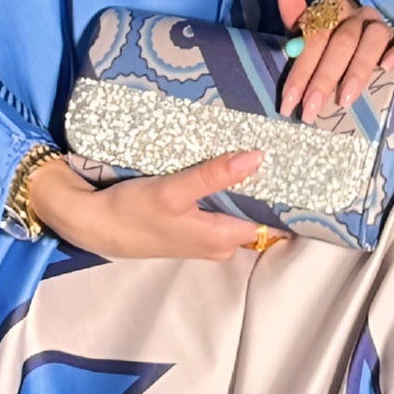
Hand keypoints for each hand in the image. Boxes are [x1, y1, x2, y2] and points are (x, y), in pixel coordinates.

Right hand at [25, 147, 265, 263]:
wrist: (95, 226)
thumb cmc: (133, 212)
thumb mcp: (173, 191)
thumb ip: (214, 176)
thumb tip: (257, 157)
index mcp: (222, 238)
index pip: (270, 221)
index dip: (285, 197)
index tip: (298, 170)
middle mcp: (219, 243)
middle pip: (256, 214)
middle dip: (266, 187)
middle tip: (280, 150)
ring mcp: (204, 237)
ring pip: (236, 209)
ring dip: (244, 186)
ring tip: (257, 151)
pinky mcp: (190, 227)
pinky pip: (220, 207)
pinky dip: (225, 189)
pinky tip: (225, 167)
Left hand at [274, 0, 393, 121]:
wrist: (371, 41)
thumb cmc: (334, 43)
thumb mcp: (312, 33)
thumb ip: (296, 16)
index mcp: (333, 11)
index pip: (315, 37)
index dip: (301, 70)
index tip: (289, 101)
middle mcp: (358, 15)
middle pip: (342, 42)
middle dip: (324, 78)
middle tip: (311, 109)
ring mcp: (384, 26)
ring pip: (374, 39)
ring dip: (358, 70)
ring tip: (345, 100)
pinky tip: (388, 67)